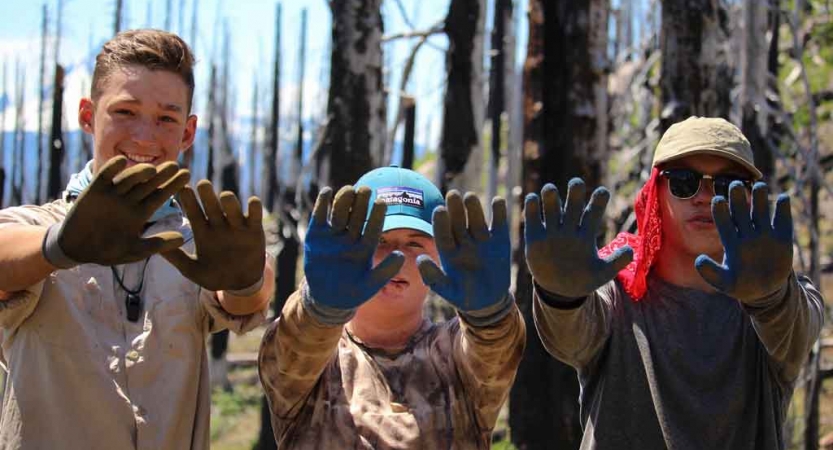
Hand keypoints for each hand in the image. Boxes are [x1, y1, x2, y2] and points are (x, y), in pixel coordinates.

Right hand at [52, 156, 188, 266]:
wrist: (78, 249)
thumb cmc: (108, 251)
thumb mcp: (135, 250)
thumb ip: (157, 244)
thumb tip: (182, 239)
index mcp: (141, 212)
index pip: (160, 196)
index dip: (173, 186)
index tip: (187, 175)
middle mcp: (129, 199)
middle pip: (148, 184)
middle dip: (161, 175)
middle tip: (176, 165)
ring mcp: (113, 193)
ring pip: (129, 179)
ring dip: (139, 172)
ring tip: (151, 169)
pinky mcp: (95, 190)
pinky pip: (105, 176)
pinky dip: (111, 168)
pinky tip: (121, 161)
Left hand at [162, 180, 265, 291]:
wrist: (239, 285)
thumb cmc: (214, 276)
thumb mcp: (192, 269)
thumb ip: (177, 258)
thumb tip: (156, 247)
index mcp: (202, 230)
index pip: (193, 212)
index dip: (188, 200)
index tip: (181, 189)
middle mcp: (218, 223)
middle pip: (212, 205)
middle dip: (207, 195)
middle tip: (202, 184)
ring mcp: (236, 225)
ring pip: (232, 208)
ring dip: (229, 201)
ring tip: (226, 196)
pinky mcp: (254, 230)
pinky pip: (255, 215)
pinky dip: (254, 208)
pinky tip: (252, 202)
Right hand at [303, 185, 404, 309]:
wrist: (327, 297)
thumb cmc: (353, 292)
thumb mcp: (371, 284)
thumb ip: (386, 271)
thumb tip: (401, 255)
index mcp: (366, 246)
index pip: (373, 227)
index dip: (377, 215)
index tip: (382, 202)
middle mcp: (351, 237)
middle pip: (357, 216)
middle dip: (361, 202)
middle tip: (366, 189)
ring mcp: (334, 235)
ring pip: (340, 213)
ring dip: (344, 200)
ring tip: (349, 189)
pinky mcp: (317, 235)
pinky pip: (320, 216)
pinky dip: (322, 204)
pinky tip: (327, 191)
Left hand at [416, 191, 509, 311]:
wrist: (488, 301)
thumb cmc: (463, 296)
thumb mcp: (447, 289)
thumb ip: (433, 276)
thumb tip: (419, 260)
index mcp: (448, 250)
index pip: (443, 233)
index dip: (441, 222)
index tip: (439, 210)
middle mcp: (463, 241)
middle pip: (458, 222)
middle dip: (455, 209)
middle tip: (452, 195)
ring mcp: (481, 238)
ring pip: (476, 220)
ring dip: (474, 208)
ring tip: (470, 197)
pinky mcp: (499, 239)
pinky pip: (498, 223)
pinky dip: (499, 212)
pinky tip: (498, 201)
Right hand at [524, 179, 632, 298]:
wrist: (559, 290)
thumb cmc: (583, 279)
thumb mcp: (601, 274)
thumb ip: (616, 262)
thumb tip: (630, 252)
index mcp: (586, 233)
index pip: (593, 212)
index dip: (598, 201)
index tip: (602, 192)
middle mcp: (570, 227)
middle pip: (573, 203)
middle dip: (575, 192)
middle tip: (576, 184)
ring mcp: (552, 230)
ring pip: (551, 206)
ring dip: (550, 195)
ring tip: (550, 190)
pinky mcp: (534, 236)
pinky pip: (532, 217)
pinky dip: (531, 206)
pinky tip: (532, 199)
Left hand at [695, 182, 792, 302]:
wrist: (765, 291)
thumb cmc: (740, 285)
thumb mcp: (724, 282)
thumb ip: (710, 272)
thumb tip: (698, 260)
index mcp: (731, 243)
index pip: (724, 223)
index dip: (721, 212)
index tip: (717, 199)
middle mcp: (746, 234)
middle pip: (741, 213)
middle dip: (738, 199)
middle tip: (735, 183)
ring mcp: (764, 234)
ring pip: (760, 212)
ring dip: (760, 199)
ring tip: (759, 185)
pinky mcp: (782, 238)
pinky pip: (782, 221)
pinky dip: (783, 210)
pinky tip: (784, 198)